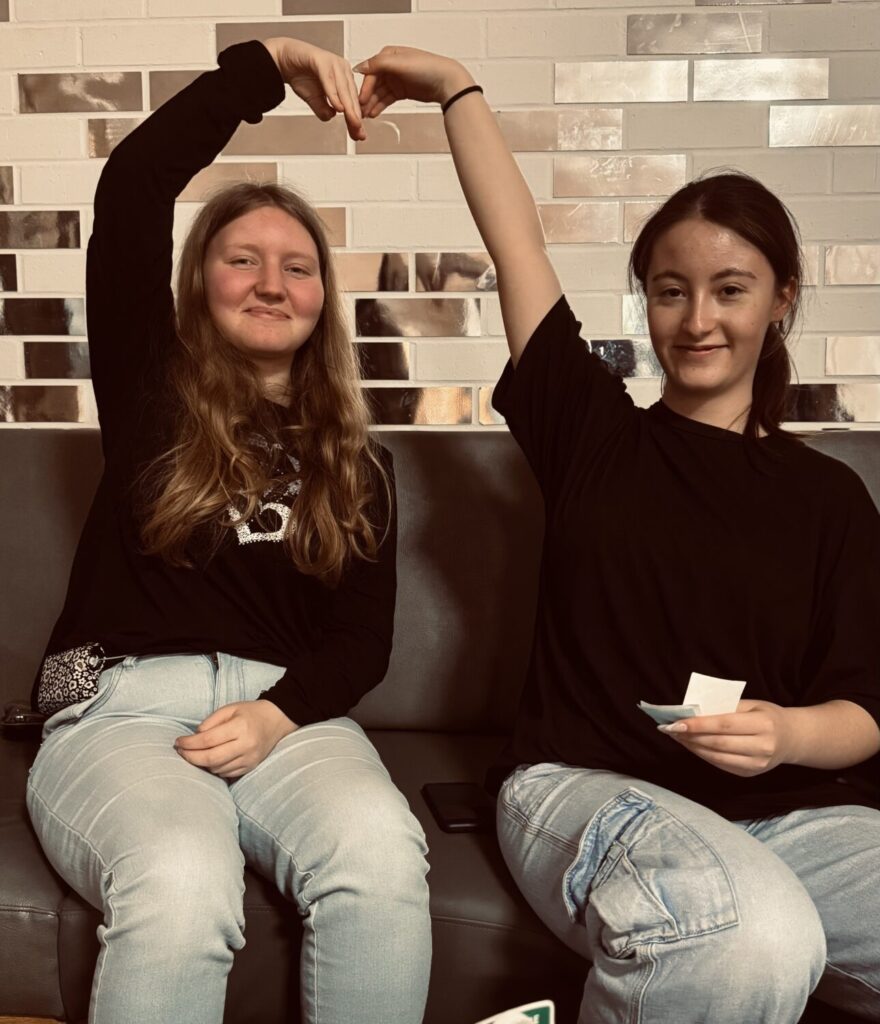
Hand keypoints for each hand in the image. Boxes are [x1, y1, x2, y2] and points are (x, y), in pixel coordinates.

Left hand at [175, 699, 297, 778]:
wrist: (276, 720)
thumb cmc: (250, 712)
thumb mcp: (230, 708)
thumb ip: (211, 721)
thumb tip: (194, 736)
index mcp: (240, 727)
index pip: (208, 740)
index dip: (189, 743)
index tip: (178, 742)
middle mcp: (246, 745)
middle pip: (211, 758)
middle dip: (191, 757)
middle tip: (180, 752)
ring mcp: (250, 758)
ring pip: (217, 768)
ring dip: (202, 763)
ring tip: (194, 755)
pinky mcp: (251, 766)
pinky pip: (226, 773)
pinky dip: (214, 768)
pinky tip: (209, 760)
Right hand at [263, 37, 364, 140]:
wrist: (283, 60)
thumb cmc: (300, 75)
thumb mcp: (314, 99)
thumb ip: (324, 109)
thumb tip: (331, 117)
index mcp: (344, 78)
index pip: (352, 102)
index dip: (355, 120)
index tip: (359, 135)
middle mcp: (342, 70)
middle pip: (351, 96)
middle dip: (355, 116)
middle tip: (359, 132)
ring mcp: (333, 63)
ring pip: (343, 89)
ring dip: (348, 108)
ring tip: (353, 122)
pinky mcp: (321, 60)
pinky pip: (329, 80)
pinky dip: (333, 95)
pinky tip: (337, 107)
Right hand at [354, 46, 474, 117]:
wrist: (446, 82)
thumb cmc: (427, 68)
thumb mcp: (400, 62)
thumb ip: (378, 64)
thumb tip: (360, 67)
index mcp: (389, 55)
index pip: (371, 71)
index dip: (365, 86)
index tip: (361, 99)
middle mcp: (391, 66)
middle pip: (373, 83)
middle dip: (366, 97)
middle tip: (360, 110)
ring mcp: (397, 79)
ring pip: (379, 93)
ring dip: (371, 103)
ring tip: (366, 115)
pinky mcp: (402, 91)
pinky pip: (386, 99)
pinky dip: (380, 106)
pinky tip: (374, 112)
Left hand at [658, 699, 794, 777]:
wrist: (791, 739)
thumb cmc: (767, 716)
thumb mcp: (751, 705)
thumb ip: (725, 707)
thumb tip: (693, 712)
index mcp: (764, 725)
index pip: (724, 725)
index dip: (699, 725)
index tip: (676, 722)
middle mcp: (762, 747)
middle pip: (718, 743)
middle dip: (691, 736)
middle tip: (670, 729)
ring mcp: (757, 764)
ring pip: (717, 757)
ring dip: (693, 747)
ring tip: (676, 737)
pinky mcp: (750, 775)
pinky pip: (720, 765)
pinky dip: (703, 755)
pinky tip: (691, 746)